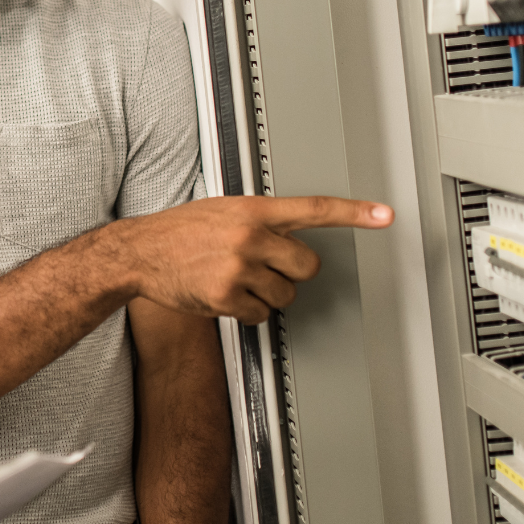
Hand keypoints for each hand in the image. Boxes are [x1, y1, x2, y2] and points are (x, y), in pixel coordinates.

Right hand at [109, 195, 392, 323]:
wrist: (139, 252)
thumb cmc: (177, 232)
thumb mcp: (221, 211)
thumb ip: (258, 220)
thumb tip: (289, 235)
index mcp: (253, 209)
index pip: (314, 209)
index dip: (354, 212)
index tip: (385, 215)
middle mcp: (250, 235)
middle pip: (307, 266)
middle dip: (291, 273)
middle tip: (264, 268)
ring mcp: (240, 266)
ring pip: (284, 295)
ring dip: (266, 295)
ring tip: (234, 279)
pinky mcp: (227, 295)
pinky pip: (259, 315)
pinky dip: (246, 312)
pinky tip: (224, 295)